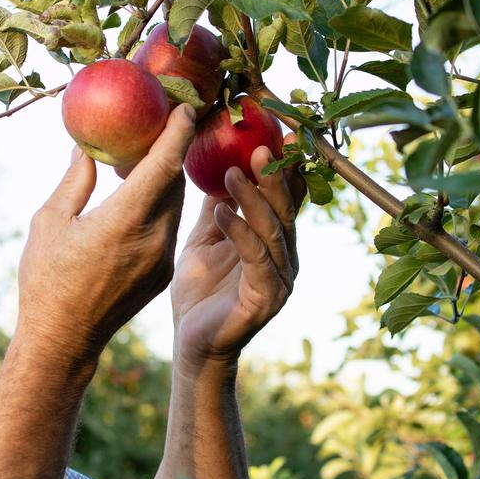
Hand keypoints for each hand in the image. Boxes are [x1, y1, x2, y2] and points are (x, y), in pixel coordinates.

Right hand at [16, 104, 195, 361]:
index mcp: (124, 221)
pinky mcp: (162, 273)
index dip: (177, 132)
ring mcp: (162, 259)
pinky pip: (168, 226)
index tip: (184, 106)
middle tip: (163, 121)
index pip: (164, 165)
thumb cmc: (46, 280)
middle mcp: (153, 238)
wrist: (63, 342)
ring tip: (145, 155)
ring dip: (166, 177)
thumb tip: (84, 147)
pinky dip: (161, 203)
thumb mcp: (50, 222)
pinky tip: (140, 194)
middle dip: (173, 149)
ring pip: (174, 204)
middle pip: (175, 181)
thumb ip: (74, 181)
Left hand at [171, 143, 303, 368]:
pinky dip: (240, 232)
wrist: (192, 343)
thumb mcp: (207, 239)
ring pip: (273, 230)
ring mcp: (279, 279)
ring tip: (232, 172)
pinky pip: (256, 258)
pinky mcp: (265, 299)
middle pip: (285, 210)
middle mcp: (285, 258)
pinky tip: (221, 211)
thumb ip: (220, 208)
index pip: (286, 199)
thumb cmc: (200, 292)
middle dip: (274, 176)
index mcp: (275, 242)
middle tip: (260, 146)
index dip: (286, 169)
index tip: (283, 135)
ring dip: (254, 199)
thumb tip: (220, 166)